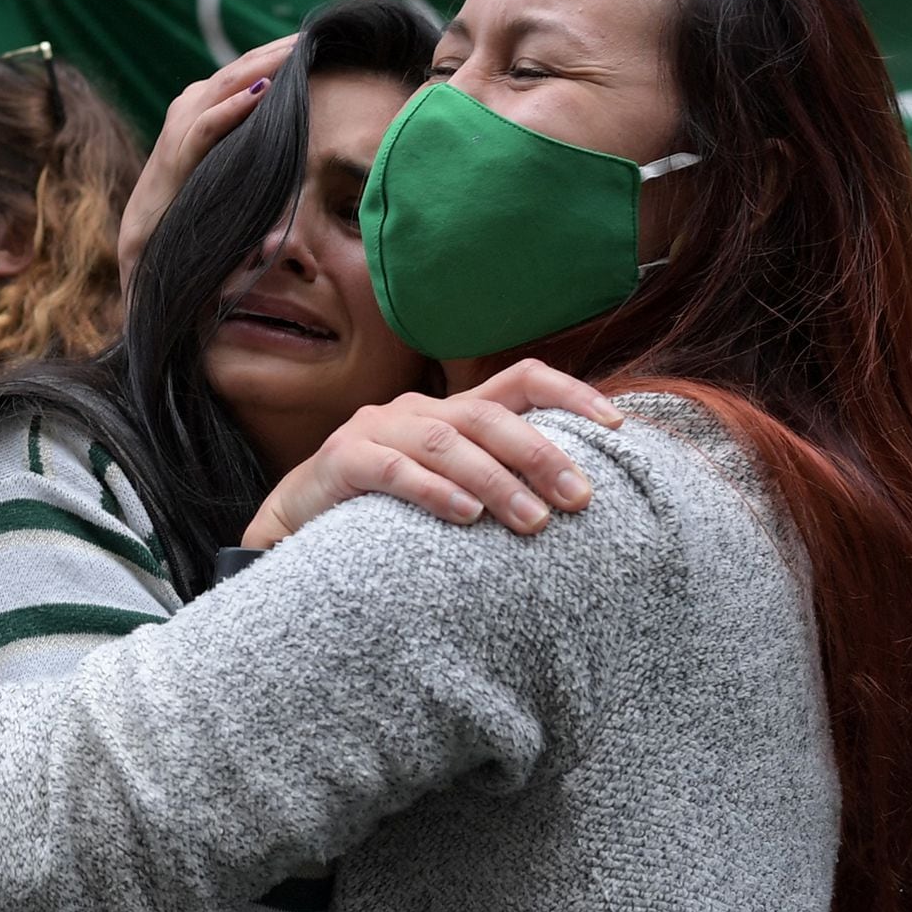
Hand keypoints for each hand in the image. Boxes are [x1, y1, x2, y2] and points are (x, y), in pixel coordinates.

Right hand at [119, 36, 298, 286]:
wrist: (147, 232)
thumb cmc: (192, 197)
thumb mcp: (225, 157)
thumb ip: (246, 134)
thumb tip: (288, 123)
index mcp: (200, 104)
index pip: (243, 70)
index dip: (275, 53)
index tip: (311, 40)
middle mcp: (189, 106)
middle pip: (237, 69)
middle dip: (275, 51)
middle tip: (310, 35)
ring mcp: (181, 126)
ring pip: (223, 87)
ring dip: (261, 67)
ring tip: (293, 52)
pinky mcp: (178, 154)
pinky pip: (208, 125)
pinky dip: (233, 107)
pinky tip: (262, 92)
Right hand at [244, 359, 623, 547]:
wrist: (295, 531)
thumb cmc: (388, 514)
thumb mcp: (450, 489)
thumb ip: (500, 482)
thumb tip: (579, 497)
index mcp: (452, 411)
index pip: (521, 381)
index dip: (571, 394)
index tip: (617, 424)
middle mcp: (419, 411)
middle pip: (489, 416)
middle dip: (540, 454)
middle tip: (580, 498)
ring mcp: (377, 430)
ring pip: (447, 441)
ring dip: (496, 480)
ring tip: (533, 520)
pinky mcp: (342, 461)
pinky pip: (393, 471)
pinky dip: (433, 491)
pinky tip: (465, 516)